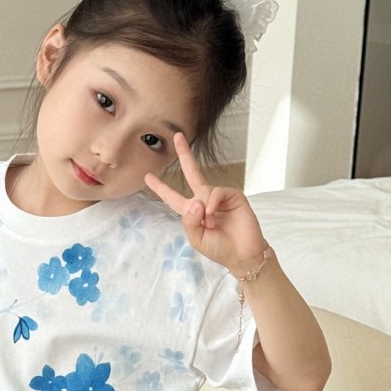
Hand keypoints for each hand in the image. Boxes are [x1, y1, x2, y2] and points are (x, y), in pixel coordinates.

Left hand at [144, 132, 267, 272]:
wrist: (243, 254)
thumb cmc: (219, 249)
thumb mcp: (196, 239)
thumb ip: (189, 221)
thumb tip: (195, 201)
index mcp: (192, 212)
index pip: (173, 197)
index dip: (161, 187)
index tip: (147, 176)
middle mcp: (204, 200)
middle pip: (191, 173)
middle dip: (184, 154)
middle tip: (177, 136)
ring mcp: (218, 197)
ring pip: (203, 189)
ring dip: (204, 209)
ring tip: (211, 224)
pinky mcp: (233, 195)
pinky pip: (216, 192)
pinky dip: (212, 202)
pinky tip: (214, 215)